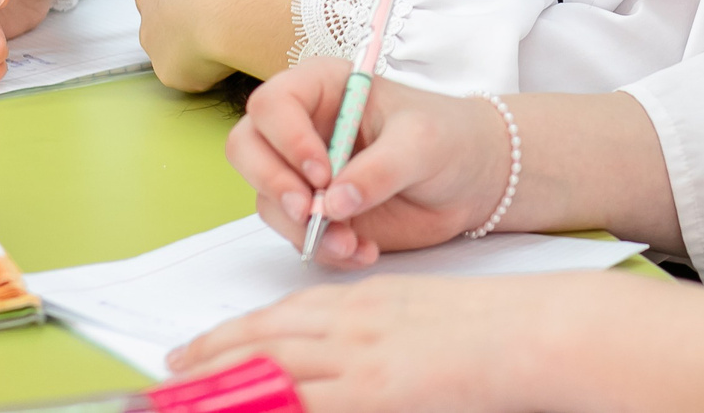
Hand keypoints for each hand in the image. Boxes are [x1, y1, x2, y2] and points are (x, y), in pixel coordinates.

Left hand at [132, 0, 324, 91]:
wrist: (243, 4)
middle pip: (156, 0)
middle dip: (182, 6)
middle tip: (221, 9)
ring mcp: (151, 31)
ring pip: (166, 38)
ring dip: (191, 39)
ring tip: (230, 37)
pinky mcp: (165, 66)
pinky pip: (183, 69)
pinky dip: (204, 68)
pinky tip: (230, 59)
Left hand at [168, 275, 562, 409]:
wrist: (537, 329)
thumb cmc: (500, 328)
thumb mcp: (429, 321)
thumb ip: (381, 338)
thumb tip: (346, 366)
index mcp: (370, 302)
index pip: (285, 316)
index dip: (235, 333)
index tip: (199, 349)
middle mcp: (357, 323)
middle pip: (266, 340)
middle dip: (210, 358)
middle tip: (166, 378)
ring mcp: (364, 358)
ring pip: (272, 369)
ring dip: (220, 385)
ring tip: (178, 400)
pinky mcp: (377, 391)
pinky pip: (306, 403)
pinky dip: (270, 407)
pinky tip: (244, 412)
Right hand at [229, 61, 516, 267]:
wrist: (470, 181)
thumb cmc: (448, 138)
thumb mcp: (422, 143)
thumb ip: (380, 168)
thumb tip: (336, 201)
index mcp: (324, 88)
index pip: (273, 103)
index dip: (286, 138)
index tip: (322, 172)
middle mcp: (303, 127)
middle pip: (246, 148)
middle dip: (273, 183)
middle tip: (311, 211)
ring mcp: (303, 173)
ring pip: (268, 199)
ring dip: (304, 228)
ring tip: (353, 241)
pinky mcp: (315, 213)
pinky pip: (296, 235)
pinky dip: (323, 249)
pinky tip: (363, 250)